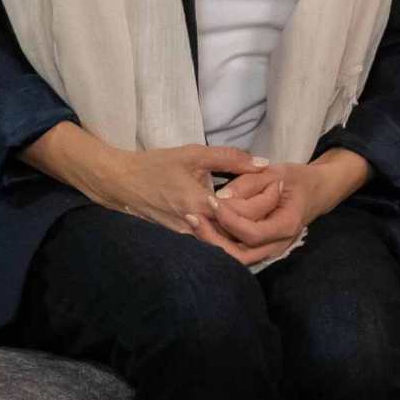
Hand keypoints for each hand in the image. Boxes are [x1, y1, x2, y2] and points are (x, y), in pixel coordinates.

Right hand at [27, 128, 266, 235]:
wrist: (119, 183)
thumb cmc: (156, 165)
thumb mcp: (194, 154)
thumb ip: (231, 158)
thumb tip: (264, 164)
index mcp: (201, 206)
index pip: (243, 215)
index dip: (265, 204)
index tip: (280, 190)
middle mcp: (194, 227)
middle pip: (237, 237)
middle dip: (259, 225)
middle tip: (278, 210)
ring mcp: (185, 237)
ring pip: (223, 244)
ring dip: (245, 233)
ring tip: (264, 216)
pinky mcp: (179, 239)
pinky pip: (209, 243)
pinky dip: (227, 236)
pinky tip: (241, 225)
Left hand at [189, 152, 370, 265]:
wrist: (316, 192)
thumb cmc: (297, 180)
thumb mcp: (277, 172)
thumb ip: (249, 183)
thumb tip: (220, 198)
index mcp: (287, 225)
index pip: (252, 233)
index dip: (230, 219)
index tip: (212, 200)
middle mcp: (278, 244)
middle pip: (240, 254)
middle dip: (213, 238)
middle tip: (193, 217)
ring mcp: (269, 250)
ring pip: (235, 258)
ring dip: (212, 242)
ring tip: (193, 221)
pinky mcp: (259, 249)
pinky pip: (235, 251)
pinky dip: (217, 242)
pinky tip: (201, 226)